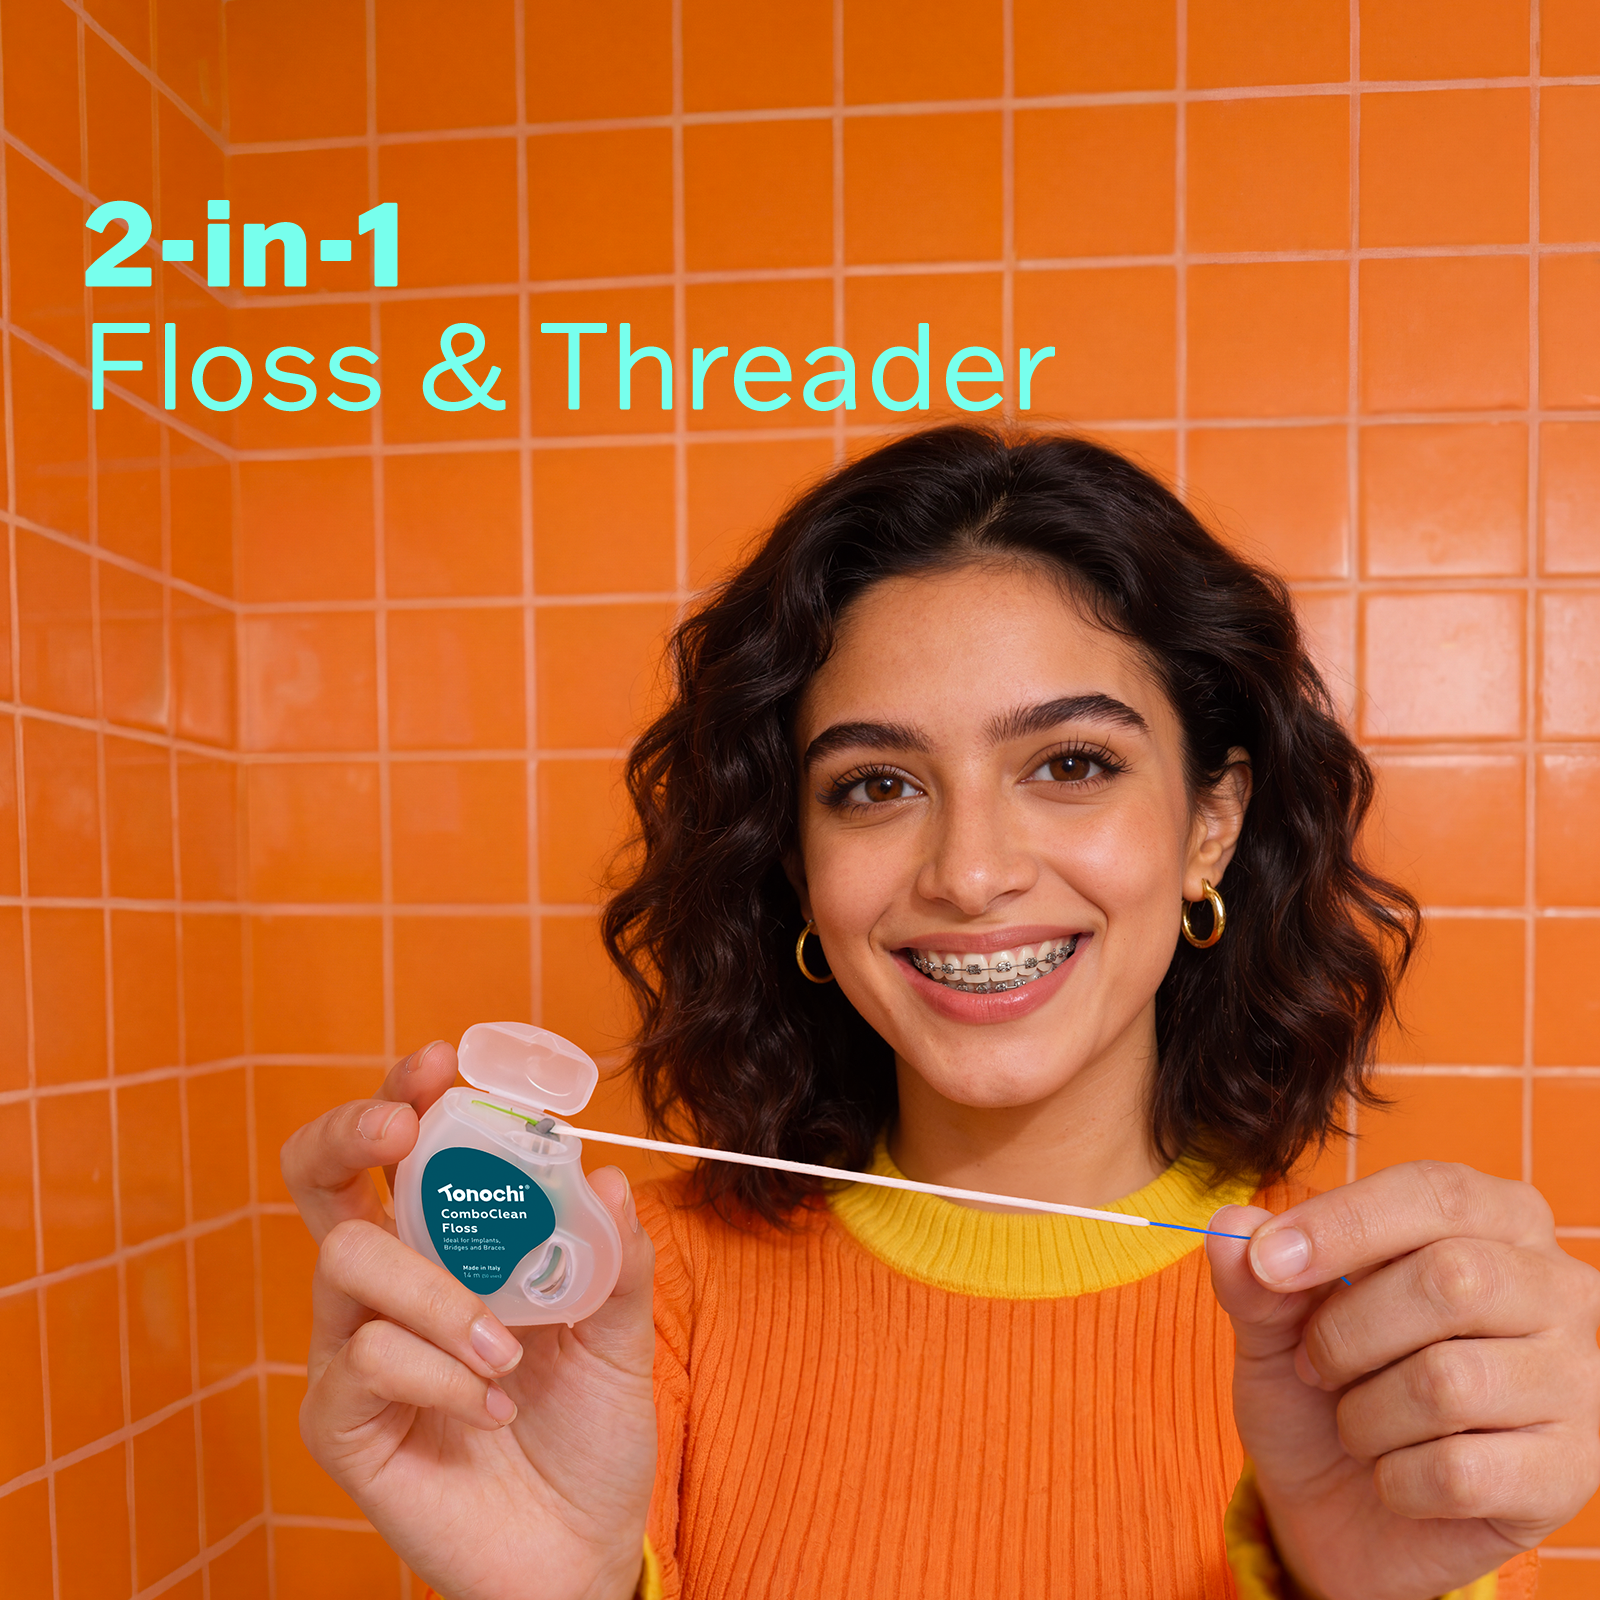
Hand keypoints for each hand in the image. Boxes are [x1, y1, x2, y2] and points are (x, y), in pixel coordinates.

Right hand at [281, 1041, 658, 1599]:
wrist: (578, 1547)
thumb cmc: (586, 1429)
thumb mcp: (621, 1331)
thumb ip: (614, 1256)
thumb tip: (604, 1173)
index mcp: (444, 1245)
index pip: (399, 1152)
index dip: (402, 1095)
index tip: (438, 1063)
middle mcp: (384, 1286)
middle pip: (317, 1178)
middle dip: (348, 1132)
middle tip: (400, 1130)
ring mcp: (351, 1352)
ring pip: (349, 1260)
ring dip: (439, 1291)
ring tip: (509, 1347)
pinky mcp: (340, 1423)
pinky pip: (363, 1360)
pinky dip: (441, 1372)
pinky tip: (493, 1404)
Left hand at [1207, 1162, 1599, 1599]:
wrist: (1347, 1512)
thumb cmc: (1324, 1387)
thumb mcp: (1273, 1321)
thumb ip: (1256, 1274)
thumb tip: (1230, 1228)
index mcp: (1497, 1219)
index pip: (1434, 1193)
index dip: (1342, 1223)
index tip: (1267, 1261)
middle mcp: (1559, 1289)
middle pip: (1452, 1279)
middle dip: (1346, 1330)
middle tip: (1313, 1365)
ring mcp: (1579, 1383)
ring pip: (1450, 1381)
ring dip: (1364, 1413)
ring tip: (1357, 1421)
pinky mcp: (1570, 1475)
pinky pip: (1460, 1471)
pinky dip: (1395, 1479)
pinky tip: (1395, 1476)